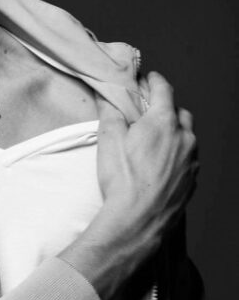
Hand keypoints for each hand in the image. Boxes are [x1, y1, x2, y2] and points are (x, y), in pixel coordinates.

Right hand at [96, 71, 197, 247]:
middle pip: (180, 113)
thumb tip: (107, 97)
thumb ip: (110, 114)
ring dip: (174, 134)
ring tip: (156, 143)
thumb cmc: (122, 181)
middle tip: (149, 113)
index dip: (155, 81)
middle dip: (166, 109)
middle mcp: (184, 137)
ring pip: (187, 137)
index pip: (163, 90)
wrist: (137, 220)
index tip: (149, 78)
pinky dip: (178, 156)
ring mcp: (191, 160)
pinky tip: (162, 166)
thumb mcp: (108, 141)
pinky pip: (188, 160)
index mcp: (163, 122)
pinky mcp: (192, 180)